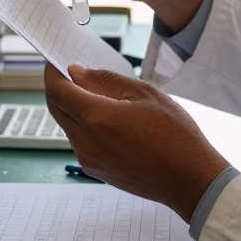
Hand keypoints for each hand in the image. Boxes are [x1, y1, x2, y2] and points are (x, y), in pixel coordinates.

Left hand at [44, 64, 230, 222]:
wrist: (189, 179)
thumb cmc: (174, 135)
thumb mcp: (145, 94)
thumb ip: (106, 81)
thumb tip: (77, 74)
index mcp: (96, 118)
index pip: (56, 90)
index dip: (52, 72)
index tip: (56, 61)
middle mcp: (85, 141)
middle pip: (56, 108)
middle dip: (59, 88)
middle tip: (74, 73)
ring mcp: (89, 159)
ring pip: (68, 125)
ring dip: (75, 108)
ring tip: (102, 97)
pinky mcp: (96, 170)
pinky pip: (80, 142)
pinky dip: (85, 126)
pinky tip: (110, 121)